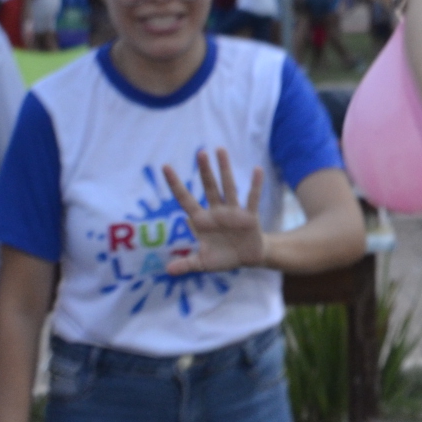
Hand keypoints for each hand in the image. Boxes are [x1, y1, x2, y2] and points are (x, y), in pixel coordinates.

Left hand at [162, 150, 268, 275]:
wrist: (247, 259)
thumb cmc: (222, 257)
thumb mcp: (203, 263)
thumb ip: (186, 264)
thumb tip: (168, 271)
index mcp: (201, 221)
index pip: (185, 199)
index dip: (175, 184)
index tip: (165, 166)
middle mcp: (216, 212)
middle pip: (209, 188)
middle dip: (204, 171)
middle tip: (200, 153)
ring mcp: (233, 212)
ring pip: (228, 187)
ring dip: (224, 170)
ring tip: (220, 151)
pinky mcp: (249, 217)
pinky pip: (252, 199)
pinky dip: (255, 186)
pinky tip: (257, 170)